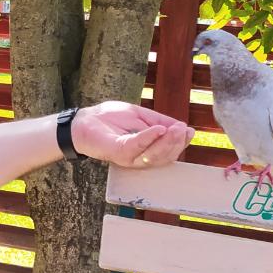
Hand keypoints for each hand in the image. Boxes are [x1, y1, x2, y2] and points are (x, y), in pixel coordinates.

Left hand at [71, 101, 193, 167]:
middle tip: (183, 130)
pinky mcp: (118, 152)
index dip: (180, 142)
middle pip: (164, 156)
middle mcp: (139, 157)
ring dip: (167, 142)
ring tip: (176, 129)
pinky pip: (137, 147)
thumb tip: (181, 127)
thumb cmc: (109, 118)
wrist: (84, 121)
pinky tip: (159, 129)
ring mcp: (128, 157)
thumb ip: (159, 121)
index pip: (168, 151)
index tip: (189, 131)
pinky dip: (149, 137)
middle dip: (176, 143)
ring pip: (154, 155)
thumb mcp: (140, 115)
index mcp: (146, 149)